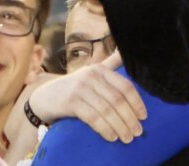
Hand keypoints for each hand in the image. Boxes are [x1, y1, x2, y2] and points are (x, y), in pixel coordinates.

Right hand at [27, 50, 146, 141]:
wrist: (44, 96)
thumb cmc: (74, 86)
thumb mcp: (92, 73)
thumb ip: (111, 64)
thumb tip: (127, 52)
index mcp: (101, 69)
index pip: (125, 85)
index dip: (136, 101)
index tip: (144, 116)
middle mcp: (92, 76)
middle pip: (117, 99)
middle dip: (130, 117)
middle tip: (138, 132)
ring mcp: (81, 89)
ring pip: (107, 110)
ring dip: (120, 126)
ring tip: (128, 137)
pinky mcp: (71, 102)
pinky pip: (93, 118)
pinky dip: (104, 128)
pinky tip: (112, 137)